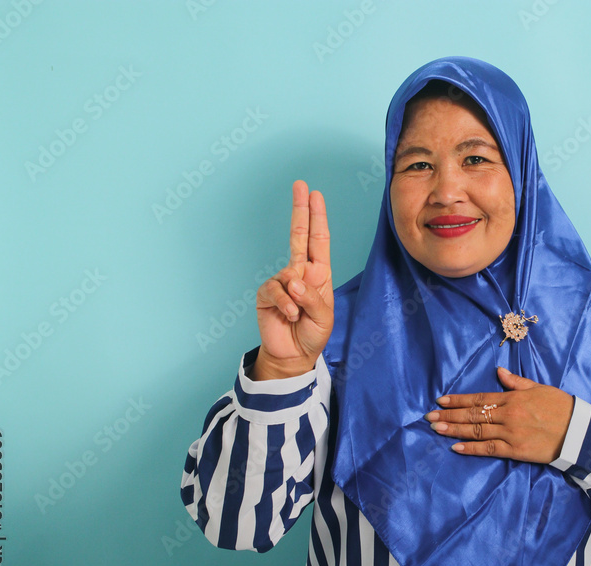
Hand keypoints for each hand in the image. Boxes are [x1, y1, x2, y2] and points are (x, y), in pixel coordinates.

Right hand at [252, 180, 333, 379]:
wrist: (293, 355)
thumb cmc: (312, 334)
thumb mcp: (324, 317)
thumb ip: (313, 297)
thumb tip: (294, 279)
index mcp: (319, 274)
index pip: (319, 240)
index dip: (317, 217)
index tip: (315, 195)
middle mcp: (300, 273)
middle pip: (299, 235)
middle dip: (300, 210)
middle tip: (300, 185)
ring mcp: (282, 282)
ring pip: (288, 276)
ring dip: (296, 298)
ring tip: (298, 315)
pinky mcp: (266, 294)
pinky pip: (275, 290)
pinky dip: (284, 304)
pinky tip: (288, 315)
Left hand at [424, 367, 574, 463]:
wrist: (580, 431)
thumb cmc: (561, 407)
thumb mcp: (539, 388)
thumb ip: (516, 382)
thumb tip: (499, 371)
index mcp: (512, 398)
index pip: (478, 398)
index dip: (458, 400)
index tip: (441, 401)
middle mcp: (508, 414)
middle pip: (472, 415)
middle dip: (449, 416)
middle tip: (429, 417)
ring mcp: (511, 433)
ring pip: (476, 431)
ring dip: (454, 430)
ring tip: (436, 429)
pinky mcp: (516, 451)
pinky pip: (489, 449)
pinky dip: (471, 448)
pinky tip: (455, 447)